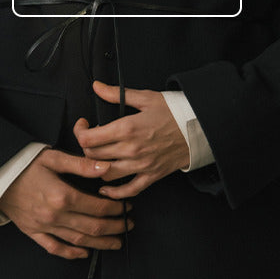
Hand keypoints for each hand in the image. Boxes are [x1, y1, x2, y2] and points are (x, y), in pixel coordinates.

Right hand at [0, 147, 134, 260]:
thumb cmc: (25, 163)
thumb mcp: (54, 157)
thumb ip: (81, 164)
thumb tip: (106, 167)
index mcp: (62, 195)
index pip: (98, 207)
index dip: (116, 208)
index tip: (127, 207)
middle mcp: (55, 215)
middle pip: (93, 227)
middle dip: (115, 227)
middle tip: (128, 225)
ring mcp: (44, 226)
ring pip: (78, 241)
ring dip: (101, 243)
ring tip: (117, 242)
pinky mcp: (33, 232)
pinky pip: (55, 248)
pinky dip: (71, 253)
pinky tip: (85, 253)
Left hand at [73, 80, 189, 199]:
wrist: (200, 127)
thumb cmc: (174, 111)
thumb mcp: (145, 97)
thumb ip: (117, 94)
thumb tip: (96, 86)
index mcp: (127, 128)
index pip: (88, 139)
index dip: (79, 132)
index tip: (83, 125)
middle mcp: (131, 149)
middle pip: (93, 157)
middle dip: (86, 148)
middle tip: (90, 139)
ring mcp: (141, 165)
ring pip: (105, 174)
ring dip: (96, 168)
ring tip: (97, 158)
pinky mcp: (151, 176)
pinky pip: (128, 190)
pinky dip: (114, 192)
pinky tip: (105, 187)